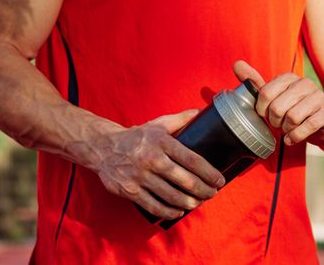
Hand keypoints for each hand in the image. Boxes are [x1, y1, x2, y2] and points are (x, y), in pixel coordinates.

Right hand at [90, 110, 225, 219]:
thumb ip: (181, 119)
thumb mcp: (158, 124)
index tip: (220, 180)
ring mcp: (140, 177)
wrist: (103, 147)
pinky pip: (154, 206)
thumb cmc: (136, 137)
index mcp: (161, 142)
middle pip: (185, 181)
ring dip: (190, 203)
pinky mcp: (130, 191)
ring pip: (171, 196)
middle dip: (204, 191)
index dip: (209, 173)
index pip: (192, 159)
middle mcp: (152, 159)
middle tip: (212, 193)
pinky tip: (178, 211)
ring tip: (199, 203)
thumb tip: (202, 112)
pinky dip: (169, 212)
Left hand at [233, 60, 323, 152]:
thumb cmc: (295, 110)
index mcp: (289, 78)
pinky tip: (291, 138)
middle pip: (277, 107)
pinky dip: (296, 136)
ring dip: (286, 129)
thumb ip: (256, 83)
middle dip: (274, 121)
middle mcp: (305, 84)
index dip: (261, 110)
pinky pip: (307, 126)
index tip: (265, 115)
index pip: (264, 94)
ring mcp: (319, 97)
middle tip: (278, 124)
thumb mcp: (274, 96)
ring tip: (287, 129)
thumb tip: (236, 64)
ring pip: (292, 117)